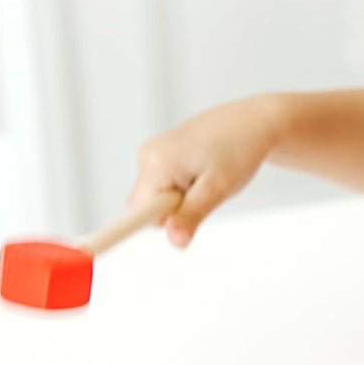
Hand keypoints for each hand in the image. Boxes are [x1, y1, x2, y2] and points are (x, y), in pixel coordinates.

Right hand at [128, 95, 284, 246]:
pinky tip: (200, 173)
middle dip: (173, 212)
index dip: (139, 226)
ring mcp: (151, 154)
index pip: (137, 211)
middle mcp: (147, 156)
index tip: (112, 241)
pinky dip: (181, 189)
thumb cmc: (238, 151)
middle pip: (145, 208)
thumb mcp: (218, 188)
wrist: (251, 123)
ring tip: (206, 180)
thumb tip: (174, 241)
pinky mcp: (159, 155)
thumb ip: (192, 215)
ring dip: (180, 201)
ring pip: (155, 199)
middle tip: (204, 194)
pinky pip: (162, 187)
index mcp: (158, 162)